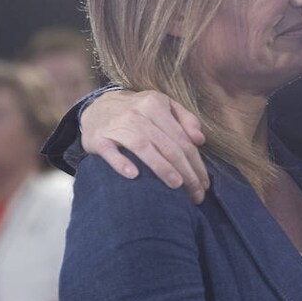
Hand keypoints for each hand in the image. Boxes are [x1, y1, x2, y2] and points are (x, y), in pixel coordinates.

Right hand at [81, 90, 207, 202]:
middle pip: (168, 146)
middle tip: (196, 195)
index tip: (204, 184)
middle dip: (186, 172)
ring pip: (144, 148)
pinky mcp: (98, 139)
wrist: (97, 107)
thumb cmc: (138, 111)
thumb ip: (186, 119)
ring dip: (162, 168)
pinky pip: (111, 152)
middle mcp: (137, 114)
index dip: (196, 163)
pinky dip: (122, 163)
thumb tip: (200, 140)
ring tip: (177, 186)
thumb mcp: (163, 105)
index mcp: (156, 105)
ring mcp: (117, 126)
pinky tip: (134, 175)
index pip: (182, 139)